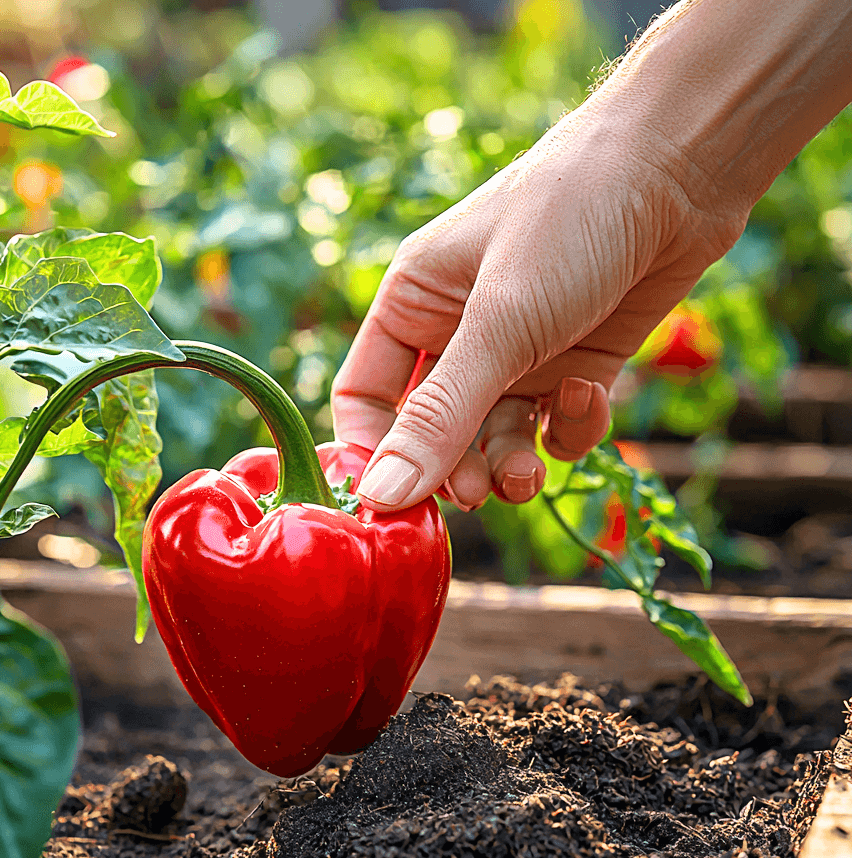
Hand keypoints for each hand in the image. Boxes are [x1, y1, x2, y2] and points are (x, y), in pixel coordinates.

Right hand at [331, 101, 746, 512]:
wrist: (683, 166)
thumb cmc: (569, 219)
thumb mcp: (498, 323)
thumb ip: (439, 417)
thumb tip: (379, 496)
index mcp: (413, 305)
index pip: (365, 397)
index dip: (370, 451)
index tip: (388, 501)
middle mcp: (460, 334)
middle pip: (433, 434)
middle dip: (453, 469)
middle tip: (474, 494)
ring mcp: (521, 353)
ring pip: (496, 441)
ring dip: (509, 465)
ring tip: (526, 473)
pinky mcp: (578, 364)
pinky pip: (556, 426)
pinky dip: (571, 428)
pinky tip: (589, 393)